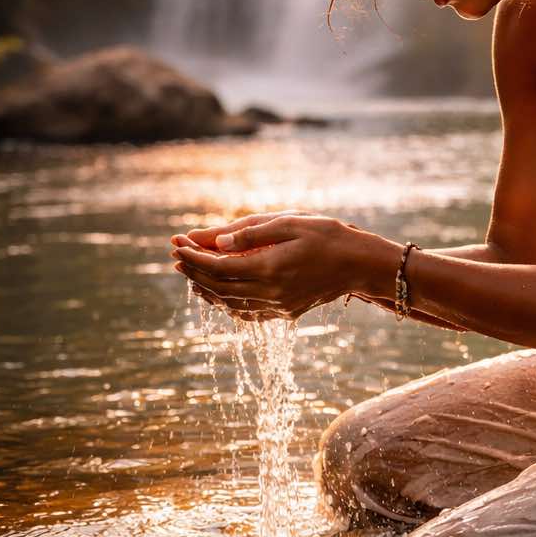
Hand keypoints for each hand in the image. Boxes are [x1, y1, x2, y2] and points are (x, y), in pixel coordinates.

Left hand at [170, 213, 370, 320]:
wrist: (360, 264)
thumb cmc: (328, 236)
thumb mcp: (291, 223)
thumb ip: (252, 234)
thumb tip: (218, 243)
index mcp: (270, 268)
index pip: (219, 266)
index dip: (194, 256)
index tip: (177, 244)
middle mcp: (271, 292)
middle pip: (219, 286)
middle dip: (193, 272)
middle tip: (175, 257)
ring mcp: (279, 306)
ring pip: (230, 303)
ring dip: (205, 289)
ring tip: (189, 275)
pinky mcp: (286, 311)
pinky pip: (247, 313)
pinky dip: (226, 304)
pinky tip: (218, 294)